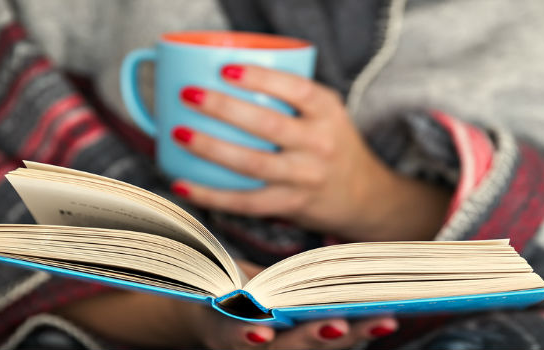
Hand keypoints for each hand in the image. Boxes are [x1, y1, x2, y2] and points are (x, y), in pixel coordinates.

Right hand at [56, 261, 396, 348]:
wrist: (200, 319)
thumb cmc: (196, 288)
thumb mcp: (188, 272)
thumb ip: (176, 246)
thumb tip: (123, 209)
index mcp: (216, 332)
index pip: (227, 338)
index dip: (242, 334)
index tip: (261, 326)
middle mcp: (249, 347)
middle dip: (312, 339)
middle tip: (342, 323)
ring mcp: (278, 349)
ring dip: (349, 336)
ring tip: (383, 317)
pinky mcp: (299, 344)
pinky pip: (329, 342)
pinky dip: (356, 329)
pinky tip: (383, 313)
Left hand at [170, 64, 450, 241]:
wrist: (365, 196)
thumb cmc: (333, 146)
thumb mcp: (326, 114)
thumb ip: (291, 98)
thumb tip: (224, 79)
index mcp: (327, 112)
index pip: (296, 89)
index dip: (260, 78)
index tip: (226, 69)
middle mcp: (319, 143)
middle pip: (267, 124)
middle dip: (223, 108)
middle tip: (188, 95)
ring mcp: (305, 177)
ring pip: (252, 164)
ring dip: (211, 148)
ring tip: (178, 132)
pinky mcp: (290, 204)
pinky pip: (245, 202)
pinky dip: (210, 195)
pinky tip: (183, 184)